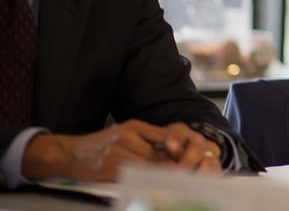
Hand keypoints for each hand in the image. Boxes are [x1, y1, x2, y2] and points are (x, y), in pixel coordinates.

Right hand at [22, 119, 221, 182]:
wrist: (70, 154)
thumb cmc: (101, 144)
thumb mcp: (125, 131)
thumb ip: (148, 138)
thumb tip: (173, 152)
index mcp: (134, 126)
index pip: (166, 138)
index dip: (181, 151)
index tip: (192, 162)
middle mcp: (129, 137)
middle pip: (160, 155)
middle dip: (176, 167)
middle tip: (192, 178)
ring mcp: (120, 153)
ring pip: (150, 168)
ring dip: (165, 177)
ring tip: (179, 185)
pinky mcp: (111, 169)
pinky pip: (136, 178)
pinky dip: (147, 184)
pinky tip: (156, 188)